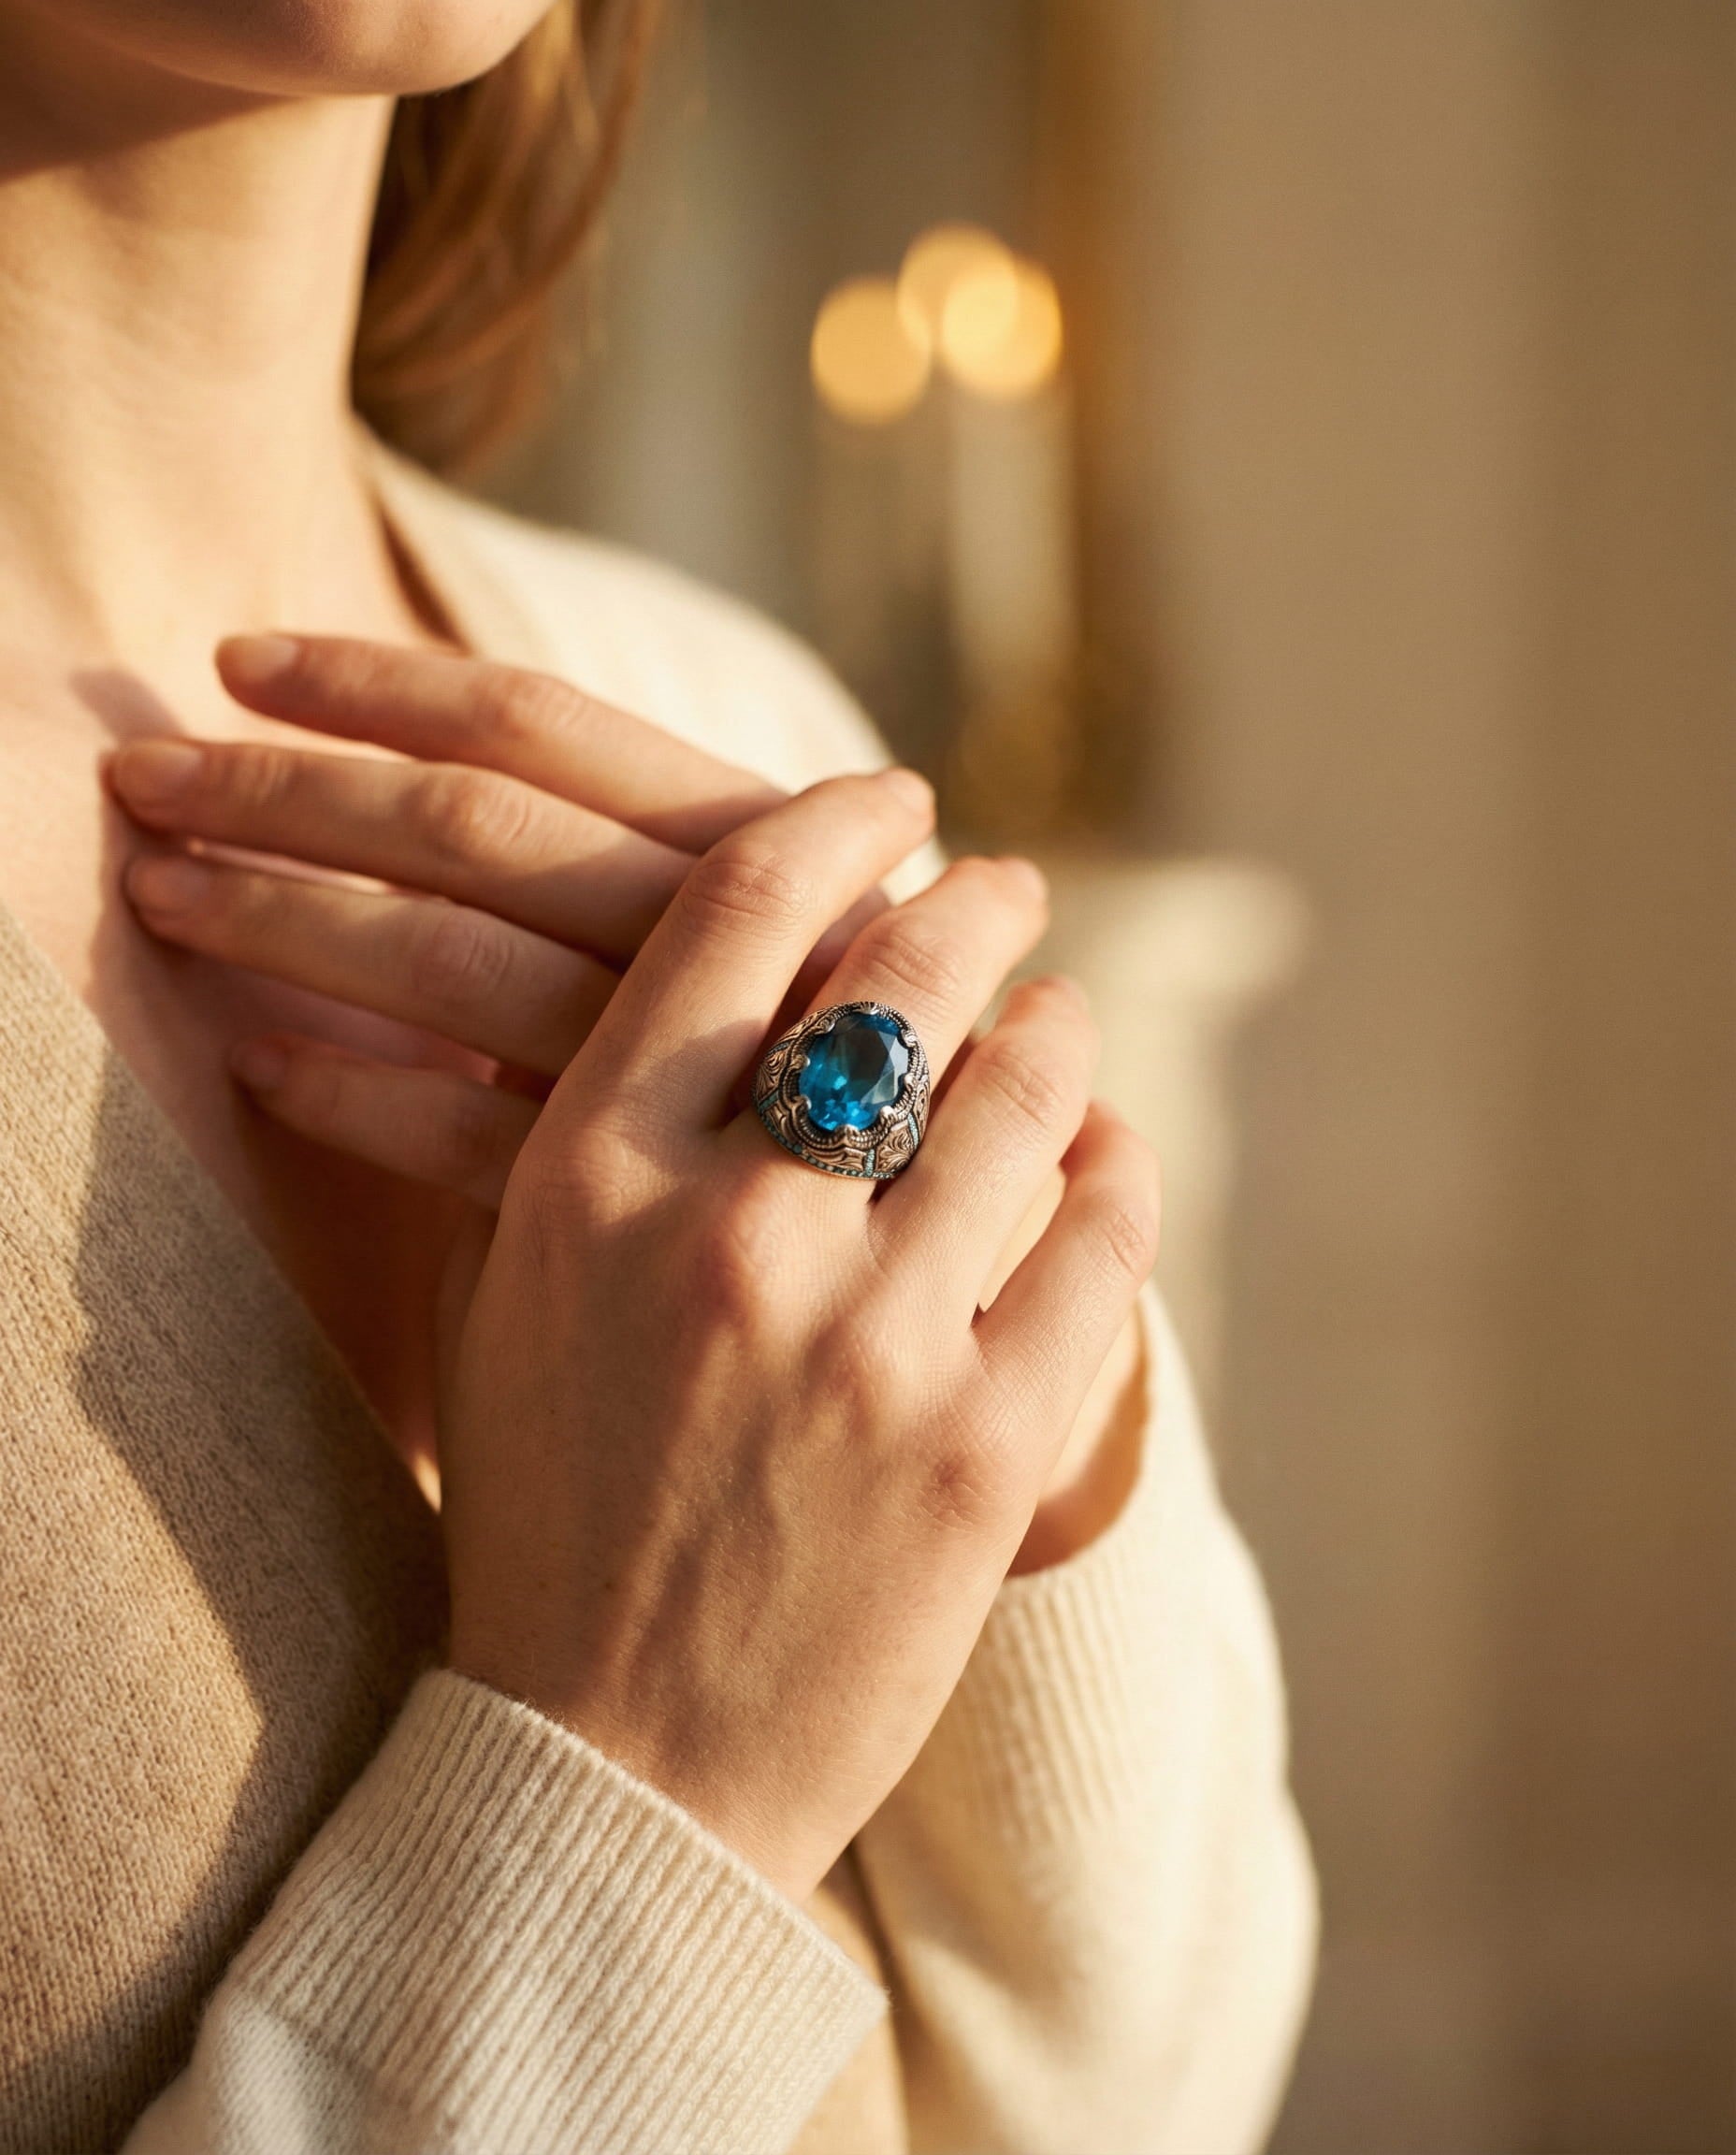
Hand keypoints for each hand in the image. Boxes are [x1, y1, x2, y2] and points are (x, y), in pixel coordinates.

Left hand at [108, 633, 874, 1194]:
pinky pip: (473, 1139)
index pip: (543, 726)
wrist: (989, 1264)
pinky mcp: (655, 1197)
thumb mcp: (809, 931)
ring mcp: (689, 1068)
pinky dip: (359, 1099)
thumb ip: (673, 859)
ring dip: (288, 923)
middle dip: (286, 790)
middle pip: (471, 831)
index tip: (233, 657)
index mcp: (757, 843)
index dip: (379, 683)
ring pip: (455, 969)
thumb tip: (476, 770)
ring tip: (158, 896)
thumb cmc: (894, 1076)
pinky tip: (261, 1073)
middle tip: (137, 773)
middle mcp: (724, 936)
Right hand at [439, 771, 1159, 1898]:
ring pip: (1024, 1088)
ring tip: (1054, 1017)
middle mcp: (731, 1235)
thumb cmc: (549, 1514)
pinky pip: (1100, 1241)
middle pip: (902, 974)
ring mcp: (870, 1343)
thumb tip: (708, 968)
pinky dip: (1112, 1171)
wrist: (610, 1767)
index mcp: (590, 1181)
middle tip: (1001, 885)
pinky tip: (1102, 1153)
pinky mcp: (986, 1449)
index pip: (740, 912)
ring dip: (1053, 1029)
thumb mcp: (512, 1295)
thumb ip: (592, 1124)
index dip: (837, 824)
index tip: (891, 800)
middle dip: (974, 901)